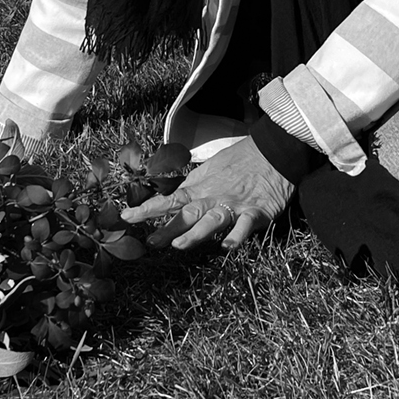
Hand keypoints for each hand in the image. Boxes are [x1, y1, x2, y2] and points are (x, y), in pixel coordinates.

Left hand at [122, 136, 293, 250]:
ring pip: (212, 221)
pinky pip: (245, 226)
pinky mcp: (256, 212)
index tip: (126, 217)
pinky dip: (236, 236)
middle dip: (168, 228)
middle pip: (188, 214)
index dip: (148, 209)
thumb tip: (171, 198)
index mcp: (202, 188)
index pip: (171, 200)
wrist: (273, 151)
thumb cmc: (240, 159)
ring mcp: (234, 205)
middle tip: (150, 241)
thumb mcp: (211, 169)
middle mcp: (214, 198)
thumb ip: (192, 186)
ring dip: (195, 233)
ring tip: (179, 245)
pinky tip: (226, 246)